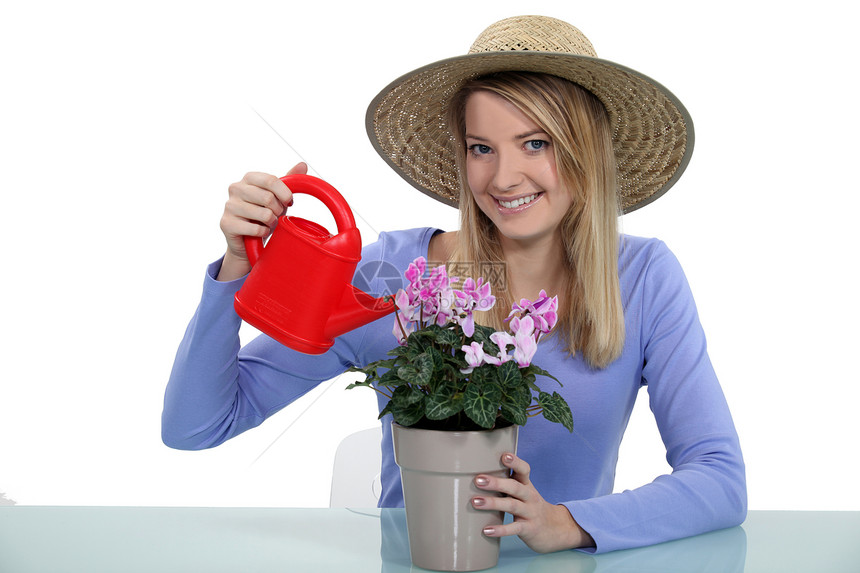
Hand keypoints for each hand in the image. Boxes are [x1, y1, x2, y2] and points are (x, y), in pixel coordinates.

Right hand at [217, 162, 307, 280]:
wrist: (246, 240)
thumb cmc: (263, 215)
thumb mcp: (277, 197)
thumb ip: (288, 180)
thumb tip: (303, 164)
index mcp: (248, 178)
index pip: (271, 180)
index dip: (285, 193)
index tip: (289, 202)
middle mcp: (235, 188)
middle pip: (268, 198)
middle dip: (278, 210)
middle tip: (276, 216)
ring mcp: (229, 206)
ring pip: (264, 214)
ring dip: (271, 223)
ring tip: (267, 224)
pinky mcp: (226, 223)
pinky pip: (256, 229)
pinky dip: (263, 233)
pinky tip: (259, 232)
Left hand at [471, 452, 594, 552]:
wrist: (556, 528)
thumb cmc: (531, 507)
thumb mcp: (525, 492)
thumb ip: (508, 484)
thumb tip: (480, 475)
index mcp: (527, 485)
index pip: (524, 470)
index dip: (515, 462)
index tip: (504, 456)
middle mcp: (530, 497)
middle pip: (515, 487)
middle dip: (496, 483)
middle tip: (478, 480)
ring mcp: (530, 513)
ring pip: (512, 506)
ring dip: (493, 503)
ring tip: (475, 502)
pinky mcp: (529, 529)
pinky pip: (514, 528)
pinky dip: (500, 529)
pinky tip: (486, 530)